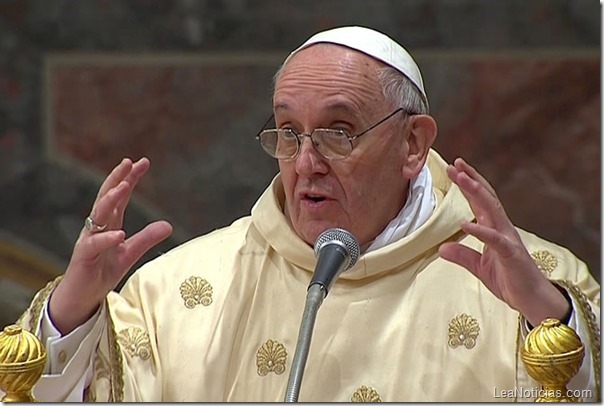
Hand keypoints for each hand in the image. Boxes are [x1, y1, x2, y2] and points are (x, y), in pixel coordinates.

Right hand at [49, 158, 172, 333]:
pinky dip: (107, 238)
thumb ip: (146, 238)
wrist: (82, 297)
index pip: (120, 196)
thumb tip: (169, 225)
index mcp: (109, 223)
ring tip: (123, 187)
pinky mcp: (83, 257)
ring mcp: (88, 240)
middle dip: (117, 178)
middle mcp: (97, 227)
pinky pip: (94, 245)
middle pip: (106, 197)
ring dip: (110, 200)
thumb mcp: (130, 254)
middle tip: (129, 162)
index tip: (143, 162)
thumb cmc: (102, 272)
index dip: (130, 178)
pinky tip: (119, 233)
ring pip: (97, 215)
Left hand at [438, 158, 568, 326]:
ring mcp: (508, 239)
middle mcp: (502, 229)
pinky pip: (495, 239)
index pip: (479, 201)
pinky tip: (466, 223)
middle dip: (471, 179)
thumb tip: (442, 248)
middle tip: (455, 164)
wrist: (533, 300)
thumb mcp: (479, 268)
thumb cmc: (511, 281)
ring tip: (462, 179)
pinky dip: (480, 230)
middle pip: (486, 198)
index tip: (454, 168)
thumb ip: (463, 256)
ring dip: (476, 193)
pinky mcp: (512, 254)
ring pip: (492, 210)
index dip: (467, 184)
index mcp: (494, 229)